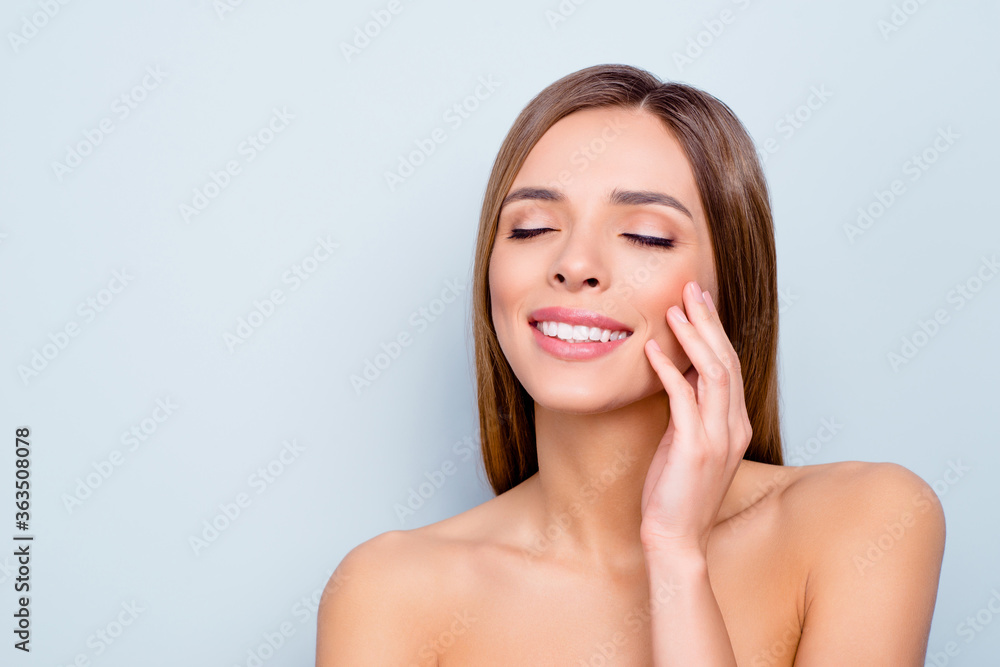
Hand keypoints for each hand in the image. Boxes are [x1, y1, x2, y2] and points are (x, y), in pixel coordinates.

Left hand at [639, 280, 752, 556]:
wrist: (675, 539)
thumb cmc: (675, 493)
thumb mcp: (685, 443)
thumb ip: (688, 410)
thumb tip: (676, 375)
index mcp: (735, 424)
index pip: (729, 365)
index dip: (715, 331)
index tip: (699, 302)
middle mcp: (733, 427)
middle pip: (726, 360)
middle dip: (708, 321)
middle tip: (691, 289)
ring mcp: (718, 437)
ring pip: (713, 373)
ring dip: (692, 337)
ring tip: (674, 309)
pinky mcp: (695, 448)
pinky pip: (683, 399)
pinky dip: (668, 370)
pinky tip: (652, 350)